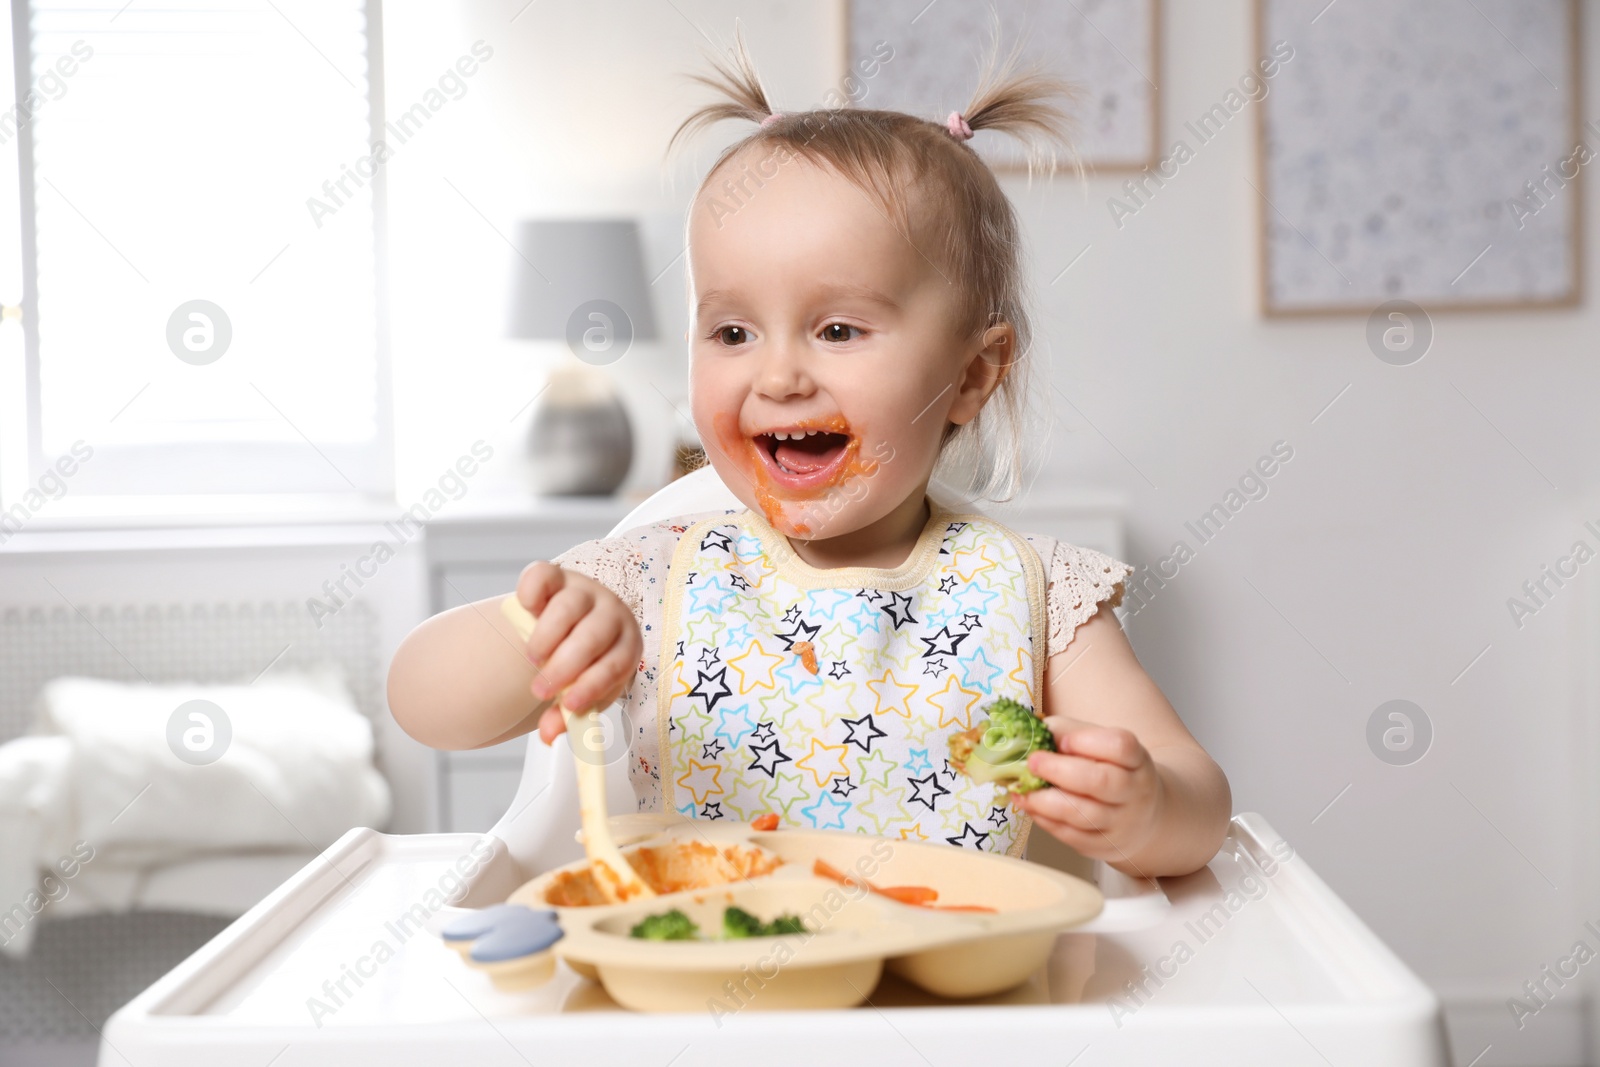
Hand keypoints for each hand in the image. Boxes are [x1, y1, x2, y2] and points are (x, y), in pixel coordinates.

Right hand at [515, 561, 641, 744]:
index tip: (569, 706)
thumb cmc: (580, 664)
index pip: (616, 664)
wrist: (565, 627)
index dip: (592, 686)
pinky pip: (543, 576)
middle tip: (540, 690)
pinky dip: (530, 594)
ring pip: (568, 608)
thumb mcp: (578, 692)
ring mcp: (583, 590)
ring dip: (546, 638)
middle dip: (564, 667)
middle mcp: (610, 612)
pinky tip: (526, 613)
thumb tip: (548, 735)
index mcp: (626, 644)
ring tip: (534, 659)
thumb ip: (564, 716)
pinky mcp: (555, 575)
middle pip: (592, 635)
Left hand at [1014, 716, 1165, 870]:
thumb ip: (1066, 733)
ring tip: (1021, 789)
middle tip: (1032, 763)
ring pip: (1083, 815)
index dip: (1087, 741)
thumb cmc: (1109, 770)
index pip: (1120, 746)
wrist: (1141, 816)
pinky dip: (1044, 820)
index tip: (1062, 741)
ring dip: (1044, 801)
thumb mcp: (1098, 744)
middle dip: (1059, 771)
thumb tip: (1027, 734)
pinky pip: (1071, 835)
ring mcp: (1121, 823)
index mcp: (1136, 759)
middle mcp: (1134, 791)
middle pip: (1100, 782)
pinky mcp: (1103, 846)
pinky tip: (1030, 805)